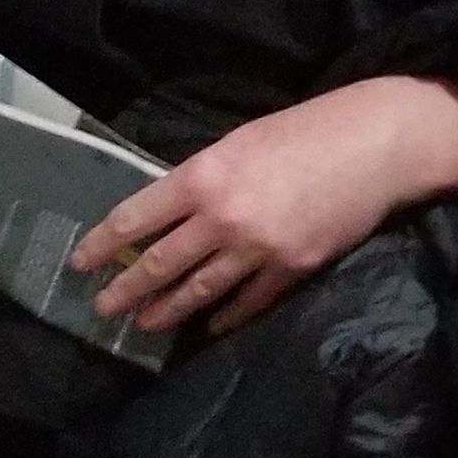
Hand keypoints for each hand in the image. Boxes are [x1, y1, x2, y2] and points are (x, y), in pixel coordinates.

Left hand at [72, 76, 457, 337]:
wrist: (376, 144)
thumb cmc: (305, 131)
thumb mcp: (237, 143)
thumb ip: (200, 180)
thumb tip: (167, 213)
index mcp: (202, 176)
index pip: (136, 217)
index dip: (104, 243)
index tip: (80, 263)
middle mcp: (223, 216)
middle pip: (161, 263)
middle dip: (126, 290)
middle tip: (102, 308)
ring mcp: (259, 248)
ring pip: (200, 290)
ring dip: (166, 311)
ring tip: (143, 324)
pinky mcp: (293, 268)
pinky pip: (249, 301)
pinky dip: (225, 316)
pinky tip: (208, 326)